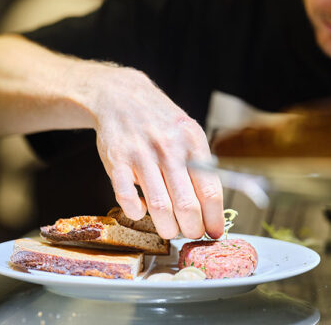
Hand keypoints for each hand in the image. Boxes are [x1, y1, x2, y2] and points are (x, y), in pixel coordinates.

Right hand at [89, 65, 223, 239]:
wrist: (122, 97)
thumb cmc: (160, 121)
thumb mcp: (188, 133)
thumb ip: (200, 165)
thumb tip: (213, 206)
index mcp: (192, 142)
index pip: (210, 191)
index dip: (214, 219)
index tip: (214, 232)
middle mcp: (168, 148)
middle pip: (187, 205)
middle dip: (192, 229)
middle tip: (191, 233)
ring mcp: (141, 155)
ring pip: (160, 207)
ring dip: (168, 228)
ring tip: (171, 230)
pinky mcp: (117, 161)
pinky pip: (127, 198)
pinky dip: (136, 212)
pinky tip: (141, 210)